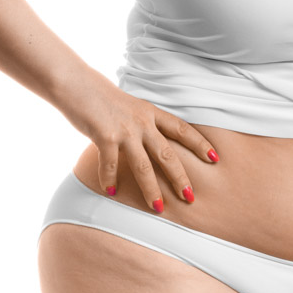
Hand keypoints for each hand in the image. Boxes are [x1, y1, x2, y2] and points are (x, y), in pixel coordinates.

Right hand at [60, 71, 218, 212]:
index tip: (215, 158)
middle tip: (190, 197)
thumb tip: (151, 140)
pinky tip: (111, 192)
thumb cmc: (102, 97)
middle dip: (180, 177)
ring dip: (151, 190)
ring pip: (143, 166)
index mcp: (151, 113)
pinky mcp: (105, 136)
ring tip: (159, 209)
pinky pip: (111, 164)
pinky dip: (111, 179)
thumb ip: (142, 123)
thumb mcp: (130, 106)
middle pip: (167, 153)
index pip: (181, 129)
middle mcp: (142, 122)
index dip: (199, 144)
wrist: (77, 84)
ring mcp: (124, 130)